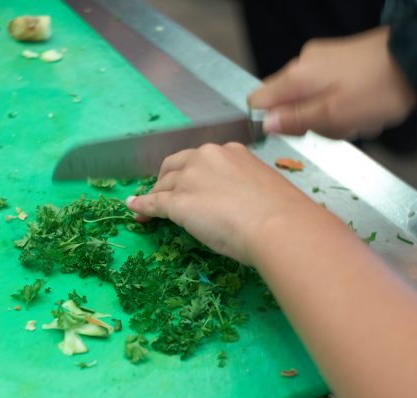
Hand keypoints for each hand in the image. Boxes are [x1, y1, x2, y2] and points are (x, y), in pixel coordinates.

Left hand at [125, 143, 318, 264]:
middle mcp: (207, 157)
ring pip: (164, 184)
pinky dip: (141, 206)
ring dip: (154, 194)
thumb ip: (246, 188)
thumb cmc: (281, 212)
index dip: (192, 173)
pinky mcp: (178, 201)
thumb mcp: (264, 188)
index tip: (192, 184)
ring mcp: (190, 178)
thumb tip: (243, 202)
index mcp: (232, 152)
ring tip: (146, 208)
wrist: (278, 226)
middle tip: (165, 192)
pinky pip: (153, 202)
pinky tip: (135, 209)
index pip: (203, 159)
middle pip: (176, 166)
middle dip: (167, 178)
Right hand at [248, 27, 415, 139]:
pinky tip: (366, 106)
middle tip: (339, 127)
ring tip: (359, 117)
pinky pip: (330, 91)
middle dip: (311, 123)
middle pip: (288, 104)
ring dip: (334, 118)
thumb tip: (265, 124)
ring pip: (312, 101)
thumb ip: (296, 120)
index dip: (269, 122)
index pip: (258, 101)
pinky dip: (345, 105)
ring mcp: (323, 60)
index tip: (294, 133)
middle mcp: (304, 63)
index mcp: (298, 76)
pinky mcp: (341, 61)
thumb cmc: (380, 90)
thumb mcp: (334, 116)